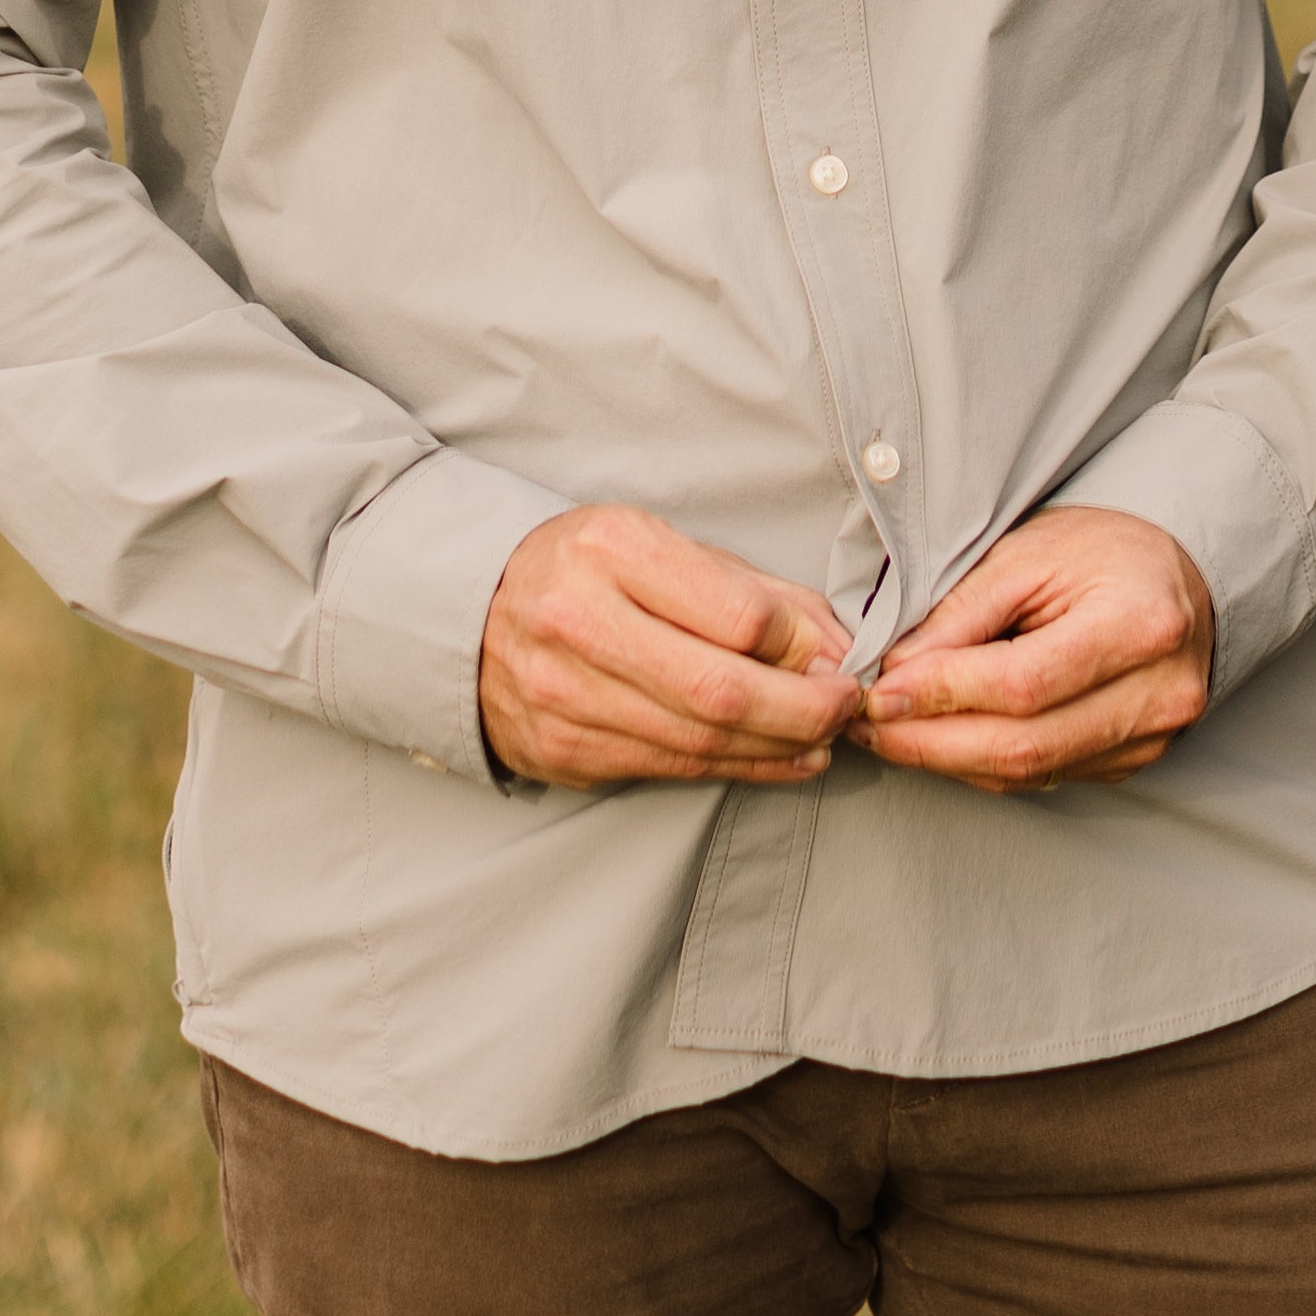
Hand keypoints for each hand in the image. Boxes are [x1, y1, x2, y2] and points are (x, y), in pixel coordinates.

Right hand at [480, 504, 858, 789]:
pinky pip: (671, 769)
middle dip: (804, 710)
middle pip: (721, 691)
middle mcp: (578, 621)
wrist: (469, 616)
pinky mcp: (562, 750)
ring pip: (700, 742)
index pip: (736, 614)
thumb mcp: (660, 546)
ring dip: (779, 748)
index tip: (838, 656)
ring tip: (823, 738)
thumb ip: (751, 590)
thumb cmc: (586, 570)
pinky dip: (738, 769)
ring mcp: (563, 694)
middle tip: (846, 707)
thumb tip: (836, 644)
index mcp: (610, 549)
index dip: (803, 647)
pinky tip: (779, 759)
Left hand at [852, 507, 1213, 793]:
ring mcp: (1151, 738)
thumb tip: (894, 674)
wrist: (1172, 575)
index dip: (944, 694)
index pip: (1024, 682)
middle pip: (1025, 744)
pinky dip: (983, 763)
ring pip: (1029, 771)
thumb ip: (961, 614)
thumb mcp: (1027, 553)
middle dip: (931, 742)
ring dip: (949, 759)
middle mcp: (1158, 694)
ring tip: (891, 731)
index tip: (879, 692)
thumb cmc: (1100, 551)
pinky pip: (1044, 775)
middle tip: (868, 724)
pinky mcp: (1134, 762)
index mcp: (1140, 625)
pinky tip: (943, 739)